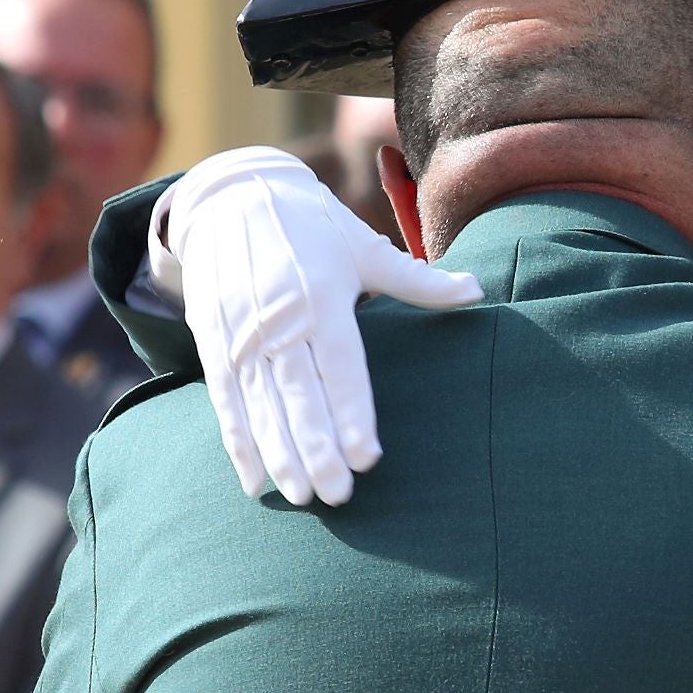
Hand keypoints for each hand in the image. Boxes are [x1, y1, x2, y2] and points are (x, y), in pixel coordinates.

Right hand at [157, 147, 481, 505]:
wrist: (229, 196)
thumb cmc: (310, 226)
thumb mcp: (363, 247)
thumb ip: (418, 282)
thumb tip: (477, 292)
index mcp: (323, 297)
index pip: (341, 368)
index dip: (352, 415)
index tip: (367, 457)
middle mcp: (280, 320)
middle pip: (300, 396)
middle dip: (317, 450)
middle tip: (337, 495)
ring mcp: (243, 335)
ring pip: (261, 406)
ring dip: (279, 455)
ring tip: (301, 496)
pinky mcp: (215, 344)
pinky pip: (227, 402)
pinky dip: (239, 444)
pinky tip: (255, 482)